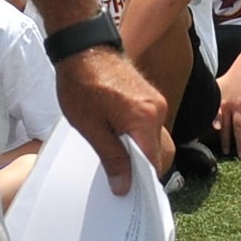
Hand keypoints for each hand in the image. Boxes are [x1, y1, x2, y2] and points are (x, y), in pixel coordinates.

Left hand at [52, 48, 167, 195]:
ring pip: (154, 139)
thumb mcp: (91, 128)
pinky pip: (150, 126)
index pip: (154, 162)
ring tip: (117, 159)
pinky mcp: (150, 96)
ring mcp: (156, 101)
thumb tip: (124, 187)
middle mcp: (158, 110)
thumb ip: (112, 158)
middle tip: (120, 179)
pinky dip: (138, 138)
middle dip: (142, 168)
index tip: (129, 193)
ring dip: (139, 152)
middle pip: (158, 152)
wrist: (82, 48)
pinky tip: (119, 141)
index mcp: (145, 119)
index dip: (142, 181)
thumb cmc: (82, 85)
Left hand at [214, 57, 240, 159]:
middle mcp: (236, 104)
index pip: (224, 125)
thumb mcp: (217, 88)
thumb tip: (196, 115)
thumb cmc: (230, 79)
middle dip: (240, 142)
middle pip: (238, 126)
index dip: (225, 138)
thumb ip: (211, 104)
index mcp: (224, 103)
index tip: (226, 152)